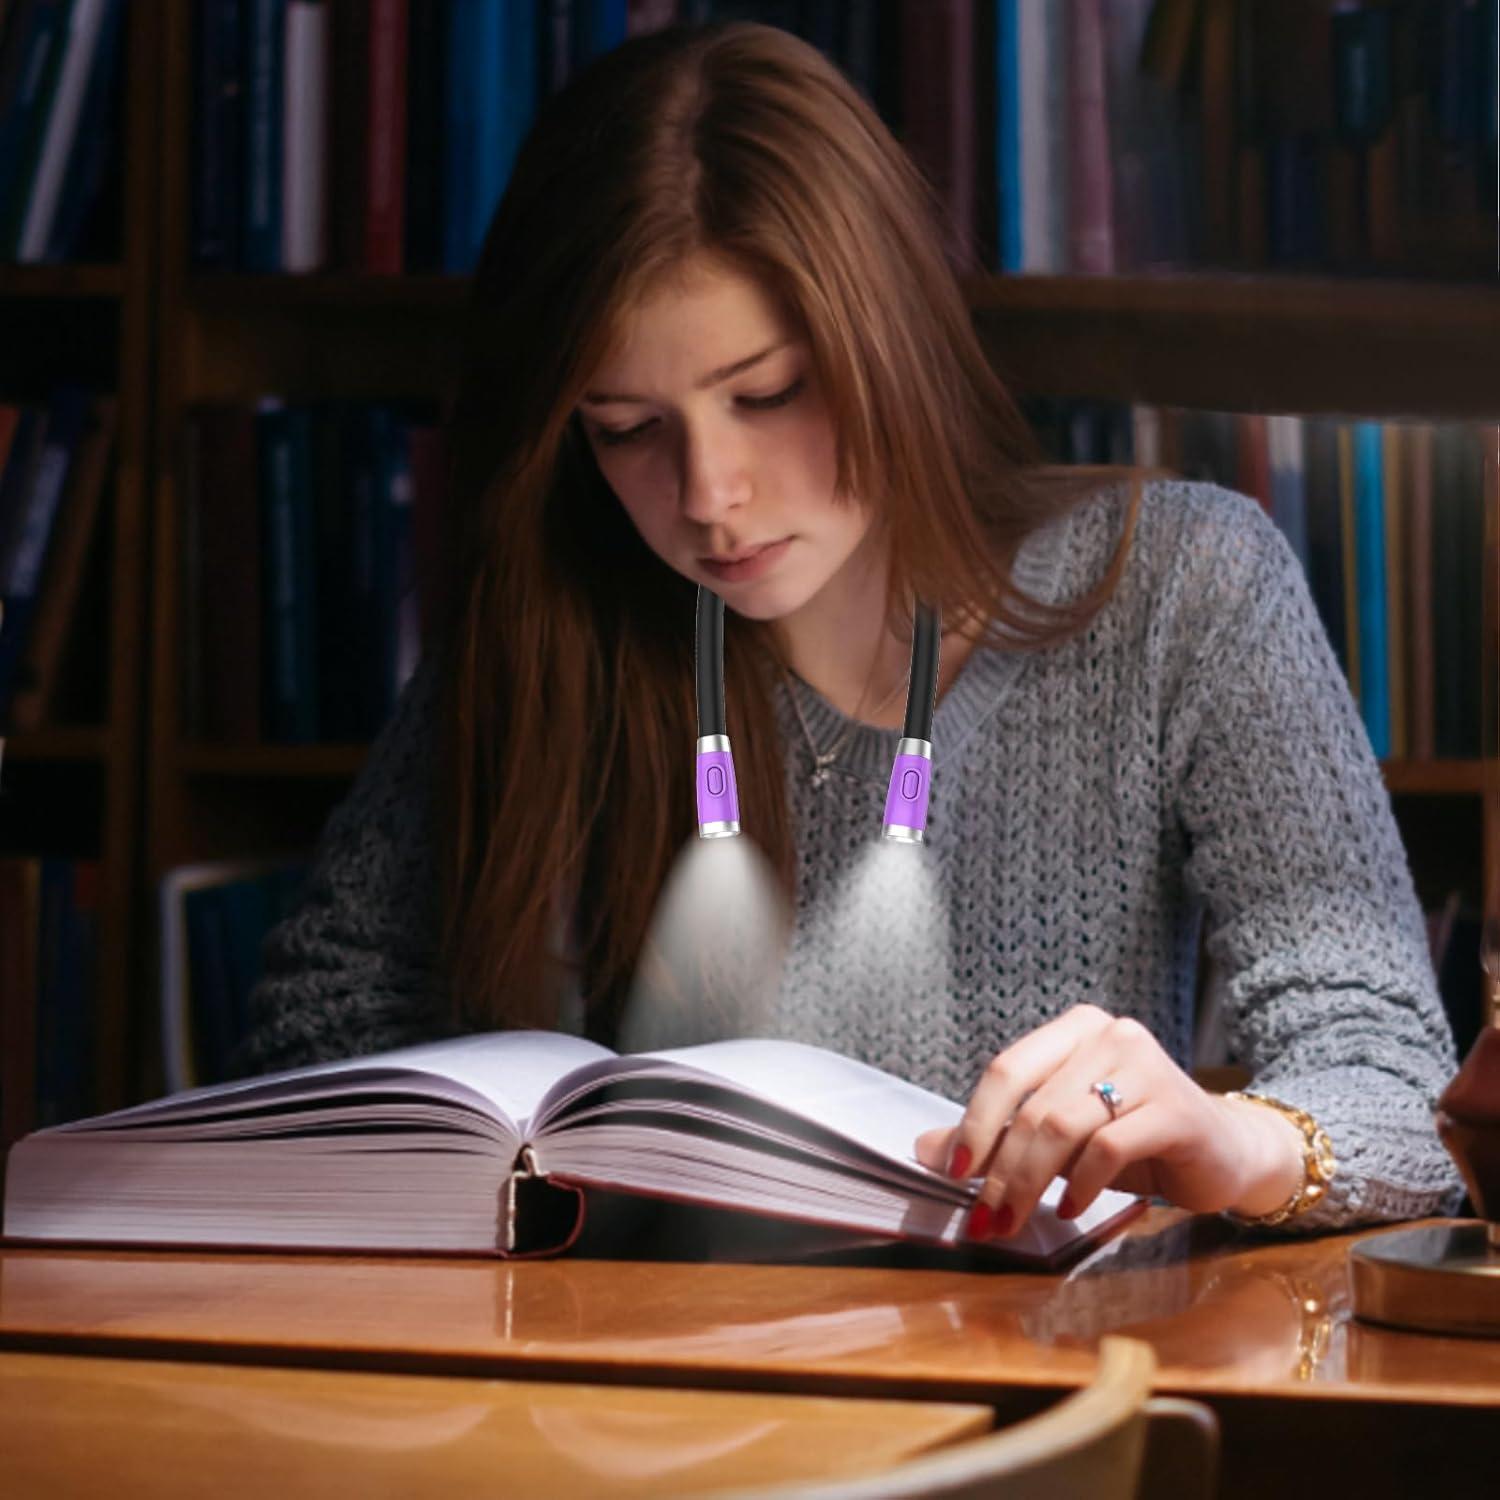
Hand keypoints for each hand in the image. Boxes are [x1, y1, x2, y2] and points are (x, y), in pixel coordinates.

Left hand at [913, 1004, 1303, 1238]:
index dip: (974, 1123)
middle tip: (985, 1218)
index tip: (954, 1174)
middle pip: (1033, 1105)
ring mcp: (1147, 1065)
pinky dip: (1081, 1184)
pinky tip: (1072, 1209)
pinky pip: (1108, 1147)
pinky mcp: (1175, 1107)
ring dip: (1031, 1182)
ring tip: (1018, 1220)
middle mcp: (1110, 1034)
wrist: (1224, 1152)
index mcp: (1075, 1029)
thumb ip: (996, 1136)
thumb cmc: (1134, 1140)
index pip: (1007, 1070)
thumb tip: (923, 1149)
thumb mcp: (1060, 1137)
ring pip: (1063, 1126)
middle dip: (1001, 1169)